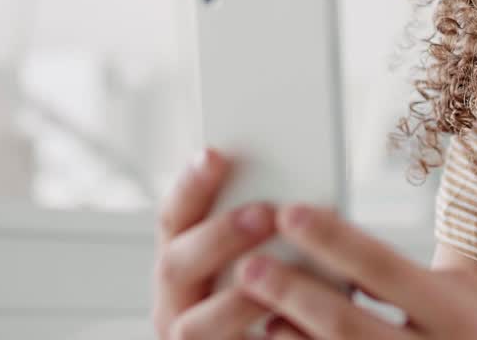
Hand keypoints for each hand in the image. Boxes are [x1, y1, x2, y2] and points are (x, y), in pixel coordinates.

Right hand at [150, 148, 282, 338]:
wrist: (288, 336)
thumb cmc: (284, 295)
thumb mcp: (271, 253)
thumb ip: (270, 227)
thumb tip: (302, 193)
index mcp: (184, 262)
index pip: (173, 217)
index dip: (190, 185)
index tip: (215, 154)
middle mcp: (176, 302)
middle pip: (175, 265)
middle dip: (220, 235)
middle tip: (265, 213)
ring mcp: (189, 338)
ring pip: (193, 325)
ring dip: (237, 299)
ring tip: (281, 279)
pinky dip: (260, 339)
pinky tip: (289, 322)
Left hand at [232, 204, 476, 338]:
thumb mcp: (466, 293)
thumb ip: (407, 272)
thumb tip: (333, 238)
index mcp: (452, 309)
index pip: (380, 266)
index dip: (332, 240)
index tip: (288, 213)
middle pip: (349, 324)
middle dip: (296, 294)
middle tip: (250, 266)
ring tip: (262, 315)